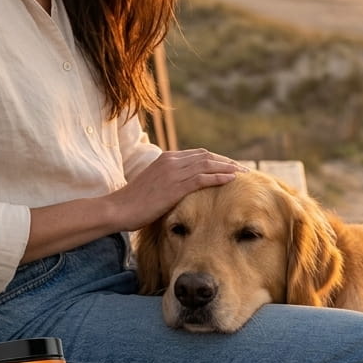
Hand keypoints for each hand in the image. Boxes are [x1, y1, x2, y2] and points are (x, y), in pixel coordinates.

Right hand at [110, 148, 244, 231]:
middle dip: (227, 161)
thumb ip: (169, 180)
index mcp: (167, 158)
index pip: (199, 154)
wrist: (119, 208)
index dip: (217, 159)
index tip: (230, 166)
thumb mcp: (154, 184)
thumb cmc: (134, 202)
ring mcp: (173, 172)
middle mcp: (171, 161)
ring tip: (243, 173)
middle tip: (243, 169)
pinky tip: (231, 179)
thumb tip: (182, 188)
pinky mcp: (174, 186)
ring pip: (207, 164)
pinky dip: (218, 176)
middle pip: (207, 156)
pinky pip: (202, 178)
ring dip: (228, 167)